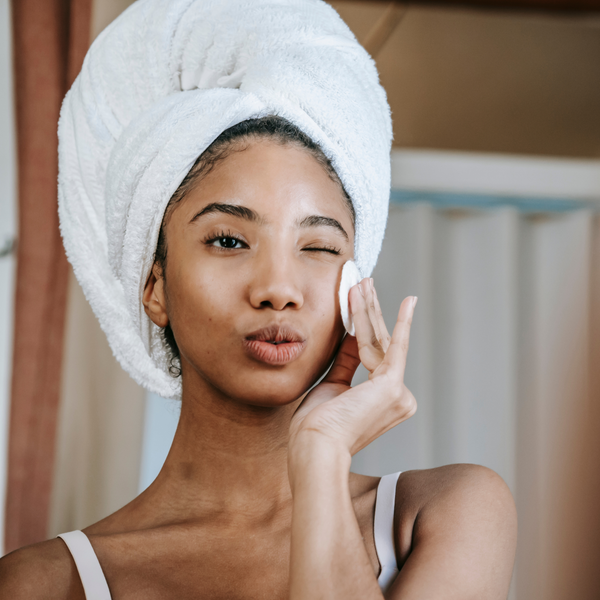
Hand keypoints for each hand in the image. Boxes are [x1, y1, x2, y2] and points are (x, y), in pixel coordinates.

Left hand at [288, 278, 416, 457]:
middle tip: (364, 283)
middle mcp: (399, 399)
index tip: (359, 304)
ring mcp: (399, 394)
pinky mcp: (393, 386)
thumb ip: (347, 360)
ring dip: (369, 309)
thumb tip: (355, 334)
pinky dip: (401, 322)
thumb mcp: (332, 385)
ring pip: (381, 340)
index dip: (364, 327)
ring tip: (363, 282)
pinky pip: (394, 345)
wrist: (314, 446)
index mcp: (383, 401)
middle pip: (380, 344)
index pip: (373, 355)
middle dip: (369, 312)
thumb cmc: (317, 425)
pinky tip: (409, 302)